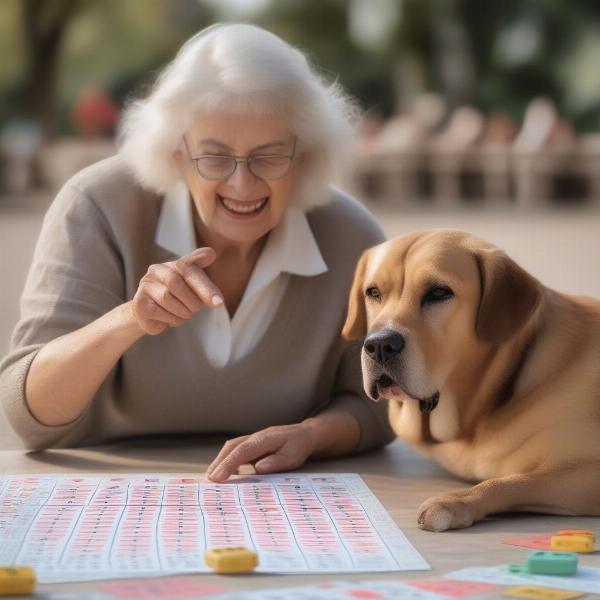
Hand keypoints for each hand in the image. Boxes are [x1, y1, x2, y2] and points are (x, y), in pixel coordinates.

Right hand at [131, 247, 223, 334]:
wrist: (150, 312)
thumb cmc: (178, 297)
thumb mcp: (194, 286)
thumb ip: (203, 275)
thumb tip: (211, 253)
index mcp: (176, 264)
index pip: (191, 271)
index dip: (205, 286)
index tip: (219, 303)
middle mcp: (158, 270)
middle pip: (176, 284)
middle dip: (191, 302)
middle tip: (195, 310)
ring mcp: (146, 284)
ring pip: (166, 298)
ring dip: (181, 312)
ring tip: (184, 314)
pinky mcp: (139, 302)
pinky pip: (158, 311)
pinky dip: (170, 319)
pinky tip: (171, 318)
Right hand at [206, 422, 320, 481]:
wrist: (304, 435)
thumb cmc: (298, 446)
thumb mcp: (293, 457)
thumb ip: (276, 462)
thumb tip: (258, 469)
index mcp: (265, 439)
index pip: (242, 451)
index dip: (229, 464)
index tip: (218, 478)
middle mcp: (255, 437)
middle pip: (232, 447)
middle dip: (218, 463)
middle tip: (209, 481)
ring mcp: (252, 439)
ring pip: (231, 448)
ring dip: (220, 461)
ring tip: (211, 479)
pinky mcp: (251, 445)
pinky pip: (235, 451)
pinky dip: (226, 461)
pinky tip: (223, 474)